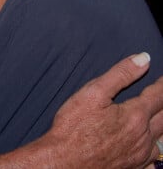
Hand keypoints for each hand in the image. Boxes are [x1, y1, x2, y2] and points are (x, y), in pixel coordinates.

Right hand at [47, 53, 162, 168]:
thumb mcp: (93, 92)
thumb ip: (120, 74)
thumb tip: (143, 59)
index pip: (158, 95)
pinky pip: (156, 158)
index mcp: (135, 116)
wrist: (64, 162)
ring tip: (161, 114)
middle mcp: (143, 137)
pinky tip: (154, 144)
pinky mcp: (134, 167)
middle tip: (162, 93)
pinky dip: (158, 147)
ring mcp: (140, 155)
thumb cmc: (74, 127)